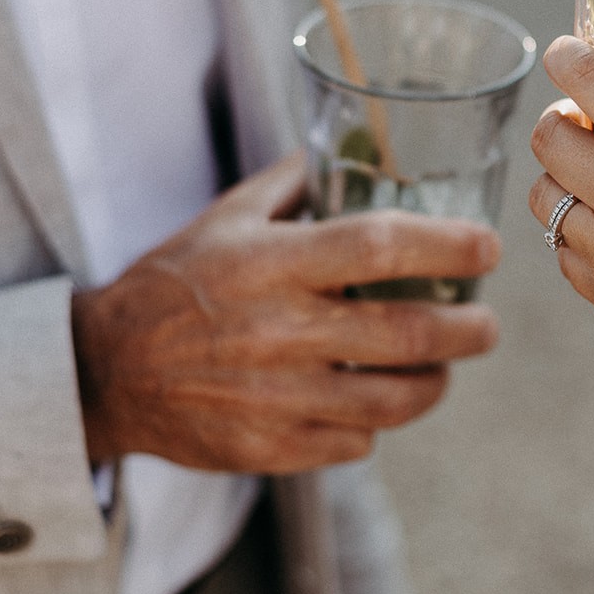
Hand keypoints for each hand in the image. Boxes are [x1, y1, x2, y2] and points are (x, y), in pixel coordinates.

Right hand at [72, 152, 500, 470]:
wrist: (106, 370)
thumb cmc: (175, 281)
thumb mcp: (226, 216)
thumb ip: (295, 181)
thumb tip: (359, 144)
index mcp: (273, 263)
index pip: (381, 245)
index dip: (449, 246)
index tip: (487, 247)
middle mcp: (280, 330)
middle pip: (408, 332)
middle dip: (470, 329)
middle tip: (486, 324)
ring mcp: (276, 396)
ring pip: (394, 400)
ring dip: (435, 382)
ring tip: (443, 367)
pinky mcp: (269, 448)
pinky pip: (355, 442)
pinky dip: (376, 422)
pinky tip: (374, 401)